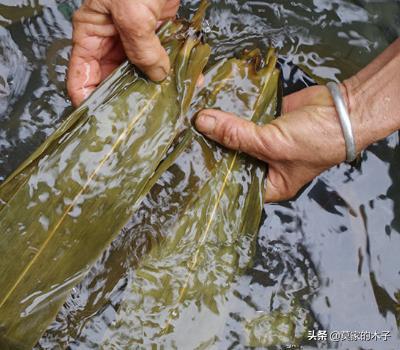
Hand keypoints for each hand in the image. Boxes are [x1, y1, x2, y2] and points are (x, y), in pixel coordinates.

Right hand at [67, 0, 179, 106]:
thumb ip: (141, 48)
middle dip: (127, 97)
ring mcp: (134, 36)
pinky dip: (172, 69)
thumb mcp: (130, 12)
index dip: (90, 101)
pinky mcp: (156, 31)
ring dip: (153, 86)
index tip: (105, 120)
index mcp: (91, 32)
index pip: (82, 76)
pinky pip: (162, 56)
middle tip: (141, 116)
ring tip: (165, 102)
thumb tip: (157, 75)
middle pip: (113, 79)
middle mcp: (110, 38)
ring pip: (140, 71)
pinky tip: (183, 80)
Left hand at [196, 86, 350, 201]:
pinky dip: (229, 114)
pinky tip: (210, 109)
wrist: (344, 109)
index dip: (212, 177)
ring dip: (218, 130)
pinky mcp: (263, 121)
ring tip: (190, 126)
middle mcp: (263, 166)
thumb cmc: (317, 140)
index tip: (189, 166)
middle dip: (212, 150)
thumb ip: (237, 134)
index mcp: (268, 184)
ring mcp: (262, 142)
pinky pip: (242, 119)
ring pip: (234, 138)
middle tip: (184, 143)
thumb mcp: (273, 144)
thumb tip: (203, 122)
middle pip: (230, 159)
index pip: (233, 185)